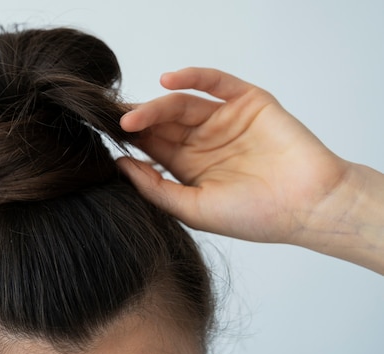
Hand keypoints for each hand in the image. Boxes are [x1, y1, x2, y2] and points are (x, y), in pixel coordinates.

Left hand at [118, 68, 350, 245]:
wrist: (308, 207)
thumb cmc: (255, 216)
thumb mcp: (194, 209)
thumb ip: (156, 188)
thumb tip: (121, 165)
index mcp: (188, 167)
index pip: (152, 146)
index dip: (130, 140)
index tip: (104, 138)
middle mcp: (202, 141)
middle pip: (162, 122)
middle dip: (137, 121)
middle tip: (109, 122)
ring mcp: (224, 120)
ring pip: (182, 104)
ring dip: (155, 106)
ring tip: (131, 117)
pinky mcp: (247, 102)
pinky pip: (215, 83)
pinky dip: (192, 77)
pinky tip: (167, 82)